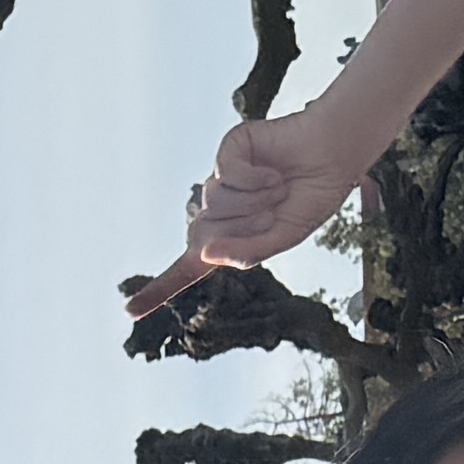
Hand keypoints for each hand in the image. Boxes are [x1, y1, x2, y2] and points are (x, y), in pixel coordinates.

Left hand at [127, 106, 366, 310]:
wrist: (333, 156)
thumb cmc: (310, 198)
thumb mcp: (284, 237)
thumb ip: (248, 252)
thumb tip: (204, 254)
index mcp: (228, 239)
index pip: (187, 269)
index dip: (158, 289)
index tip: (129, 311)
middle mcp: (218, 212)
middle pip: (200, 236)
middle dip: (241, 228)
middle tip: (272, 212)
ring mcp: (220, 180)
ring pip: (212, 203)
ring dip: (253, 201)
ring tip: (279, 188)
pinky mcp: (227, 152)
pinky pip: (224, 173)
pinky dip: (254, 178)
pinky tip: (273, 172)